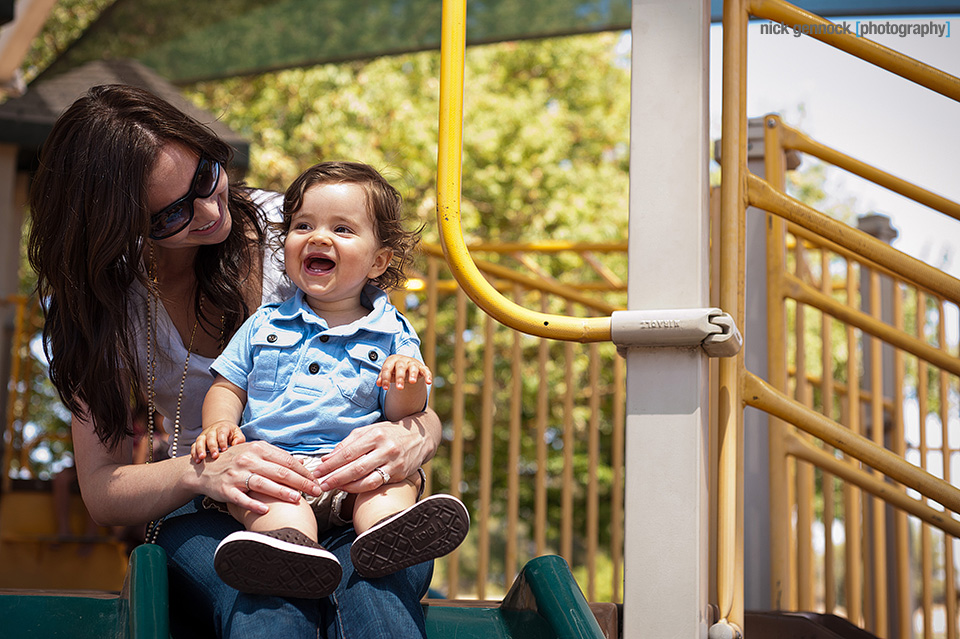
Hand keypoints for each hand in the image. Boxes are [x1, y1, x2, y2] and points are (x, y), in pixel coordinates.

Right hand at [191, 422, 245, 461]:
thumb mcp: (237, 433)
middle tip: (215, 456)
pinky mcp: (199, 441)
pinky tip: (196, 460)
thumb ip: (239, 438)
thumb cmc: (230, 433)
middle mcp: (211, 431)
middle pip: (210, 437)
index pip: (221, 433)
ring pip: (199, 440)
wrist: (220, 426)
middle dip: (212, 447)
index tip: (224, 450)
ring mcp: (204, 435)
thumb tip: (235, 444)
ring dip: (199, 449)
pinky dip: (194, 452)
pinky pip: (194, 446)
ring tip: (201, 458)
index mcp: (222, 428)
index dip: (222, 441)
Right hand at [191, 441, 320, 514]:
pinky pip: (242, 499)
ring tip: (297, 499)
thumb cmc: (235, 460)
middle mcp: (248, 460)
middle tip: (316, 491)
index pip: (287, 460)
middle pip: (280, 472)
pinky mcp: (226, 490)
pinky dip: (254, 504)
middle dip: (301, 482)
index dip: (304, 471)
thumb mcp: (254, 452)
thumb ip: (276, 456)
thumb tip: (301, 464)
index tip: (317, 481)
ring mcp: (236, 475)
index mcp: (258, 449)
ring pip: (263, 484)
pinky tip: (266, 510)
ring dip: (282, 492)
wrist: (203, 469)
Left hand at [313, 408, 440, 493]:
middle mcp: (385, 448)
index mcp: (375, 435)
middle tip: (319, 484)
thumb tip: (327, 458)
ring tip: (331, 488)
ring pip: (366, 478)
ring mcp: (393, 463)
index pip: (348, 452)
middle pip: (355, 467)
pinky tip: (348, 488)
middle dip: (335, 477)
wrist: (420, 437)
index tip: (317, 470)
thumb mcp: (369, 431)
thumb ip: (348, 443)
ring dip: (346, 486)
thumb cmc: (389, 433)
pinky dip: (360, 488)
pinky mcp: (399, 474)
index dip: (330, 463)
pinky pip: (376, 484)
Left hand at [377, 355, 431, 390]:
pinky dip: (427, 376)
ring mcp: (413, 363)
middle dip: (399, 377)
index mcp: (392, 360)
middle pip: (400, 367)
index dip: (385, 378)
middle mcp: (402, 360)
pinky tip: (429, 382)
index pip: (387, 368)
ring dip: (413, 374)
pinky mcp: (422, 368)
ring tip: (412, 382)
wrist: (407, 365)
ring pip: (413, 367)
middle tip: (399, 388)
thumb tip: (378, 383)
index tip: (385, 388)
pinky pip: (425, 370)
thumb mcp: (388, 374)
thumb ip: (383, 378)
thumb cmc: (394, 371)